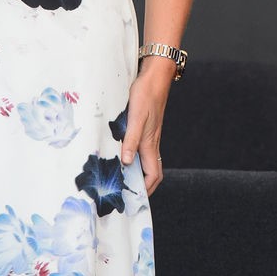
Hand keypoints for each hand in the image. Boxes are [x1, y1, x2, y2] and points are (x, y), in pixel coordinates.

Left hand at [121, 56, 175, 193]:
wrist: (155, 75)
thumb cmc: (146, 94)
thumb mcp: (135, 117)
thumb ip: (131, 140)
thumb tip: (126, 163)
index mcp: (150, 143)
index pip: (153, 176)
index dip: (145, 191)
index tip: (132, 200)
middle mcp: (151, 141)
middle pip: (151, 171)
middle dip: (141, 185)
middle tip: (125, 193)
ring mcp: (149, 134)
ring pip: (145, 160)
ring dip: (136, 171)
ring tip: (120, 178)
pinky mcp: (145, 125)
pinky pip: (141, 147)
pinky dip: (133, 156)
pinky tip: (121, 152)